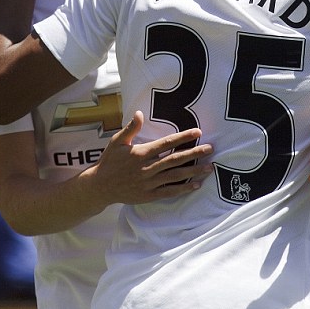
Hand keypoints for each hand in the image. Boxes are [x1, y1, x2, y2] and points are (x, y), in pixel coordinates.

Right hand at [88, 111, 212, 204]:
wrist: (99, 187)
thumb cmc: (109, 161)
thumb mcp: (117, 142)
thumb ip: (130, 128)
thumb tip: (140, 113)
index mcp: (140, 153)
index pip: (166, 143)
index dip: (183, 137)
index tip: (198, 132)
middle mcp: (146, 168)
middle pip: (175, 160)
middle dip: (194, 153)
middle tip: (210, 149)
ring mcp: (148, 183)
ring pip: (175, 176)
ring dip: (194, 172)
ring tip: (209, 167)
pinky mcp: (148, 195)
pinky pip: (169, 192)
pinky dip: (183, 189)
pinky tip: (196, 185)